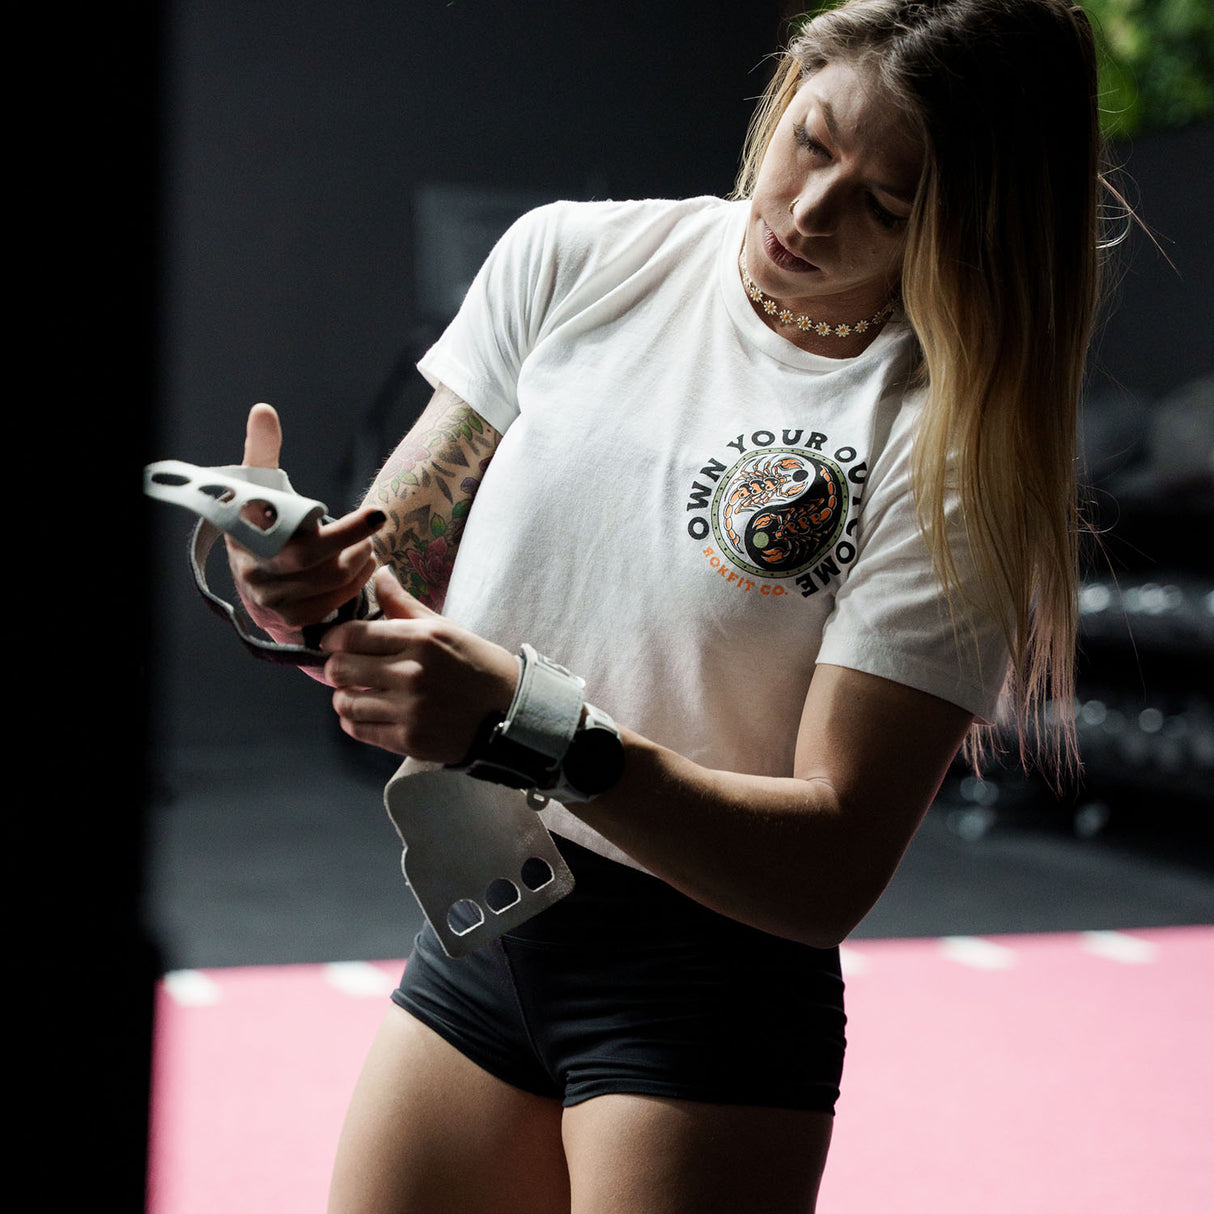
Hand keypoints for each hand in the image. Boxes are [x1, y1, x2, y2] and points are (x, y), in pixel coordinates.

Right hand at [225, 403, 383, 636]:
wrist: (246, 564)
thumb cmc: (260, 517)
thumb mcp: (258, 483)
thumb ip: (263, 449)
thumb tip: (264, 410)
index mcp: (249, 539)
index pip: (304, 538)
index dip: (346, 530)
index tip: (379, 514)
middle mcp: (256, 575)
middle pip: (322, 566)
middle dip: (356, 546)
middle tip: (373, 531)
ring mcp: (270, 603)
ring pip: (330, 589)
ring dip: (358, 568)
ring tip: (368, 550)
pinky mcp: (285, 622)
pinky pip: (328, 610)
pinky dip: (350, 592)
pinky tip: (359, 573)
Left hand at [322, 567, 518, 758]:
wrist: (509, 710)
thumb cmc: (475, 664)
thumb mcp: (444, 628)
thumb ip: (404, 604)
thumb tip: (378, 573)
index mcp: (421, 639)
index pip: (351, 635)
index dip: (332, 639)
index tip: (333, 643)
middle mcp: (412, 673)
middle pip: (340, 668)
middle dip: (334, 667)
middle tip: (343, 669)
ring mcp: (409, 709)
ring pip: (345, 701)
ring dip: (343, 696)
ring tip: (354, 692)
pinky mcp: (409, 739)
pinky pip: (359, 730)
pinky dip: (353, 721)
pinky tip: (365, 712)